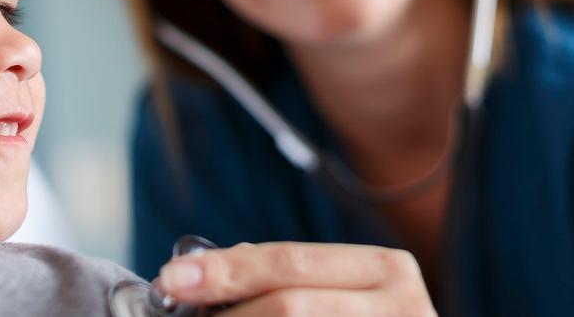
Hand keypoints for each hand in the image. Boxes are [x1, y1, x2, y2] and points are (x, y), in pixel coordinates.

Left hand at [154, 242, 435, 315]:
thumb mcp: (341, 291)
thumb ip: (288, 278)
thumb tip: (202, 274)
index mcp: (385, 270)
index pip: (290, 262)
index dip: (226, 270)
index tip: (172, 279)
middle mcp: (401, 307)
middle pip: (288, 307)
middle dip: (225, 313)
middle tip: (181, 316)